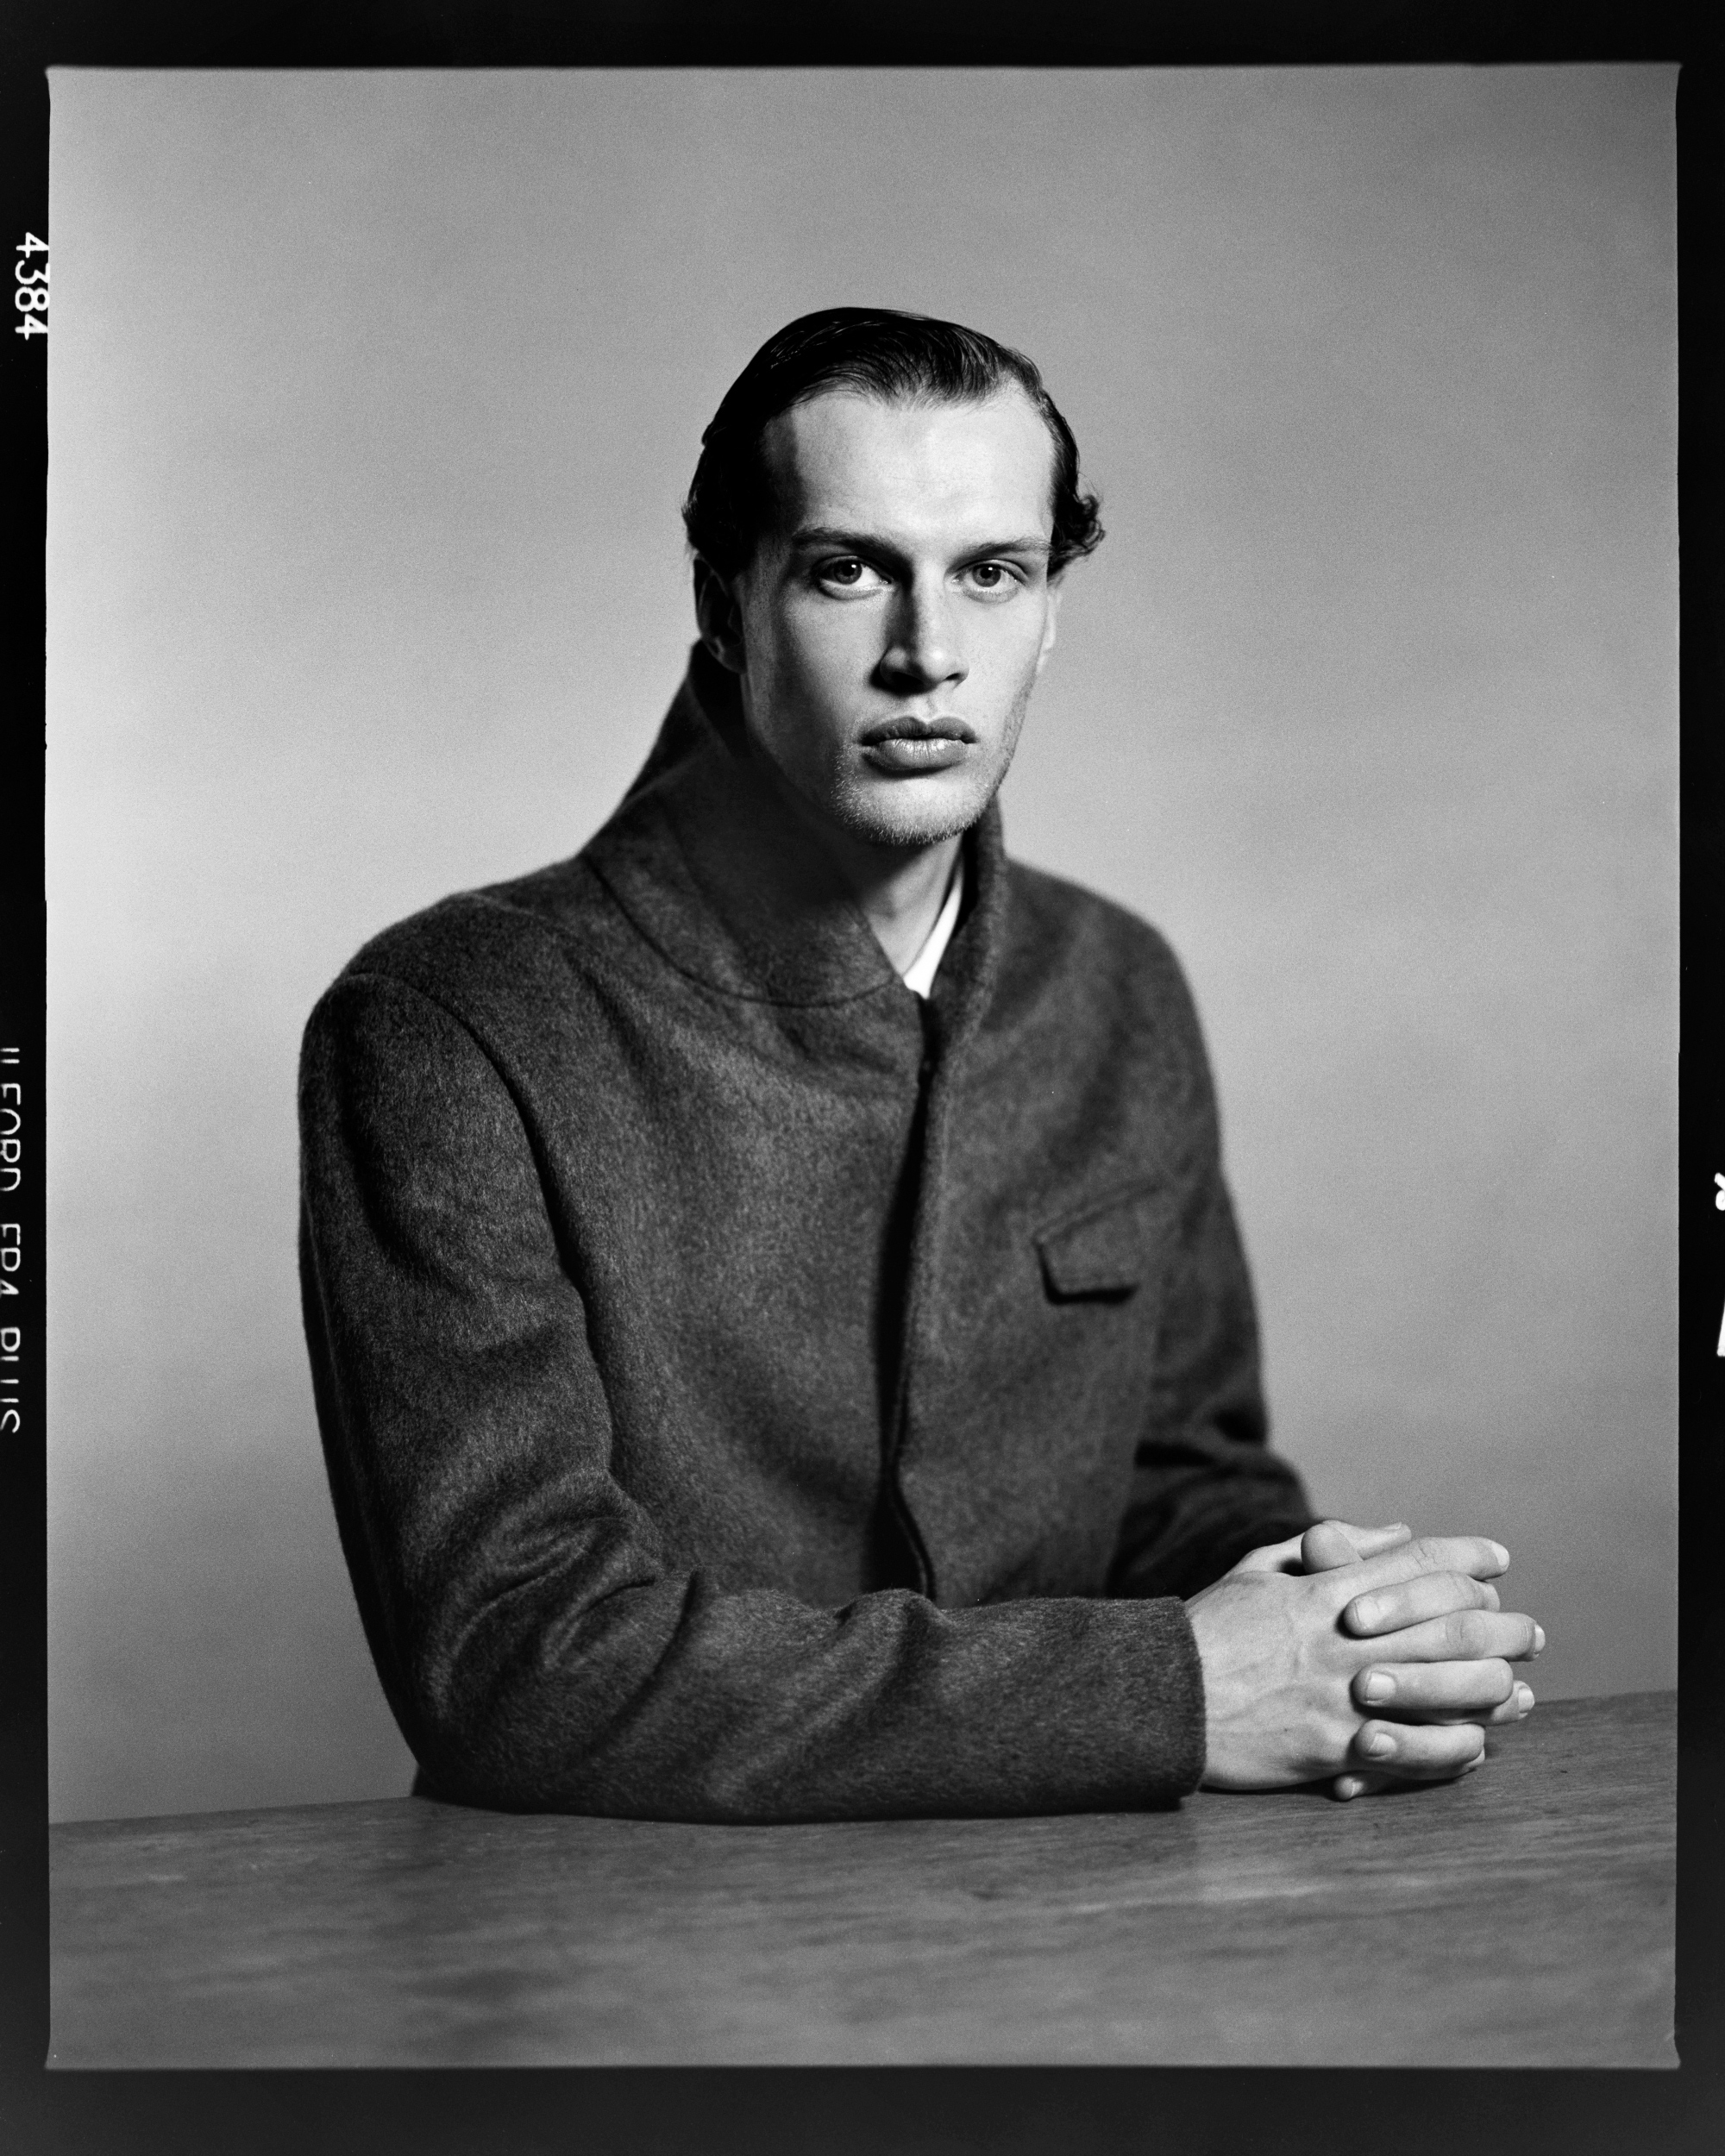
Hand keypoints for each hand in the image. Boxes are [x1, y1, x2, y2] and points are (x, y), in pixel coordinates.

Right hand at [1185, 1530, 1542, 1794]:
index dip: (1467, 1557)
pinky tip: (1474, 1745)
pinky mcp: (1335, 1750)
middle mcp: (1345, 1640)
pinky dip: (1455, 1749)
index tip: (1499, 1559)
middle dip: (1504, 1626)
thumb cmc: (1207, 1630)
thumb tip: (1395, 1531)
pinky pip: (1418, 1753)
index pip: (1418, 1563)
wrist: (1161, 1699)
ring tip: (1517, 1693)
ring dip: (1494, 1690)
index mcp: (1325, 1590)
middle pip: (1452, 1625)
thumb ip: (1326, 1547)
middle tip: (1531, 1633)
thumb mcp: (1258, 1569)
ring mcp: (1343, 1698)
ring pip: (1449, 1690)